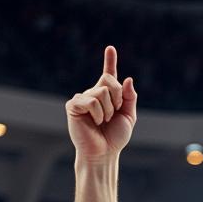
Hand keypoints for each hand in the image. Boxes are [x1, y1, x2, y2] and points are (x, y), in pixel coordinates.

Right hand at [66, 46, 137, 162]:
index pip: (108, 75)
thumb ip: (129, 97)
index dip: (110, 61)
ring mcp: (82, 98)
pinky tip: (95, 122)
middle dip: (117, 97)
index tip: (110, 48)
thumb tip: (127, 79)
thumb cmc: (114, 138)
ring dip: (108, 110)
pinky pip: (91, 101)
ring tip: (103, 121)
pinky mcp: (73, 106)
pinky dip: (98, 113)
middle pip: (109, 80)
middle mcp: (93, 94)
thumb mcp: (128, 116)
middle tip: (113, 114)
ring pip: (101, 91)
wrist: (104, 153)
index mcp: (107, 96)